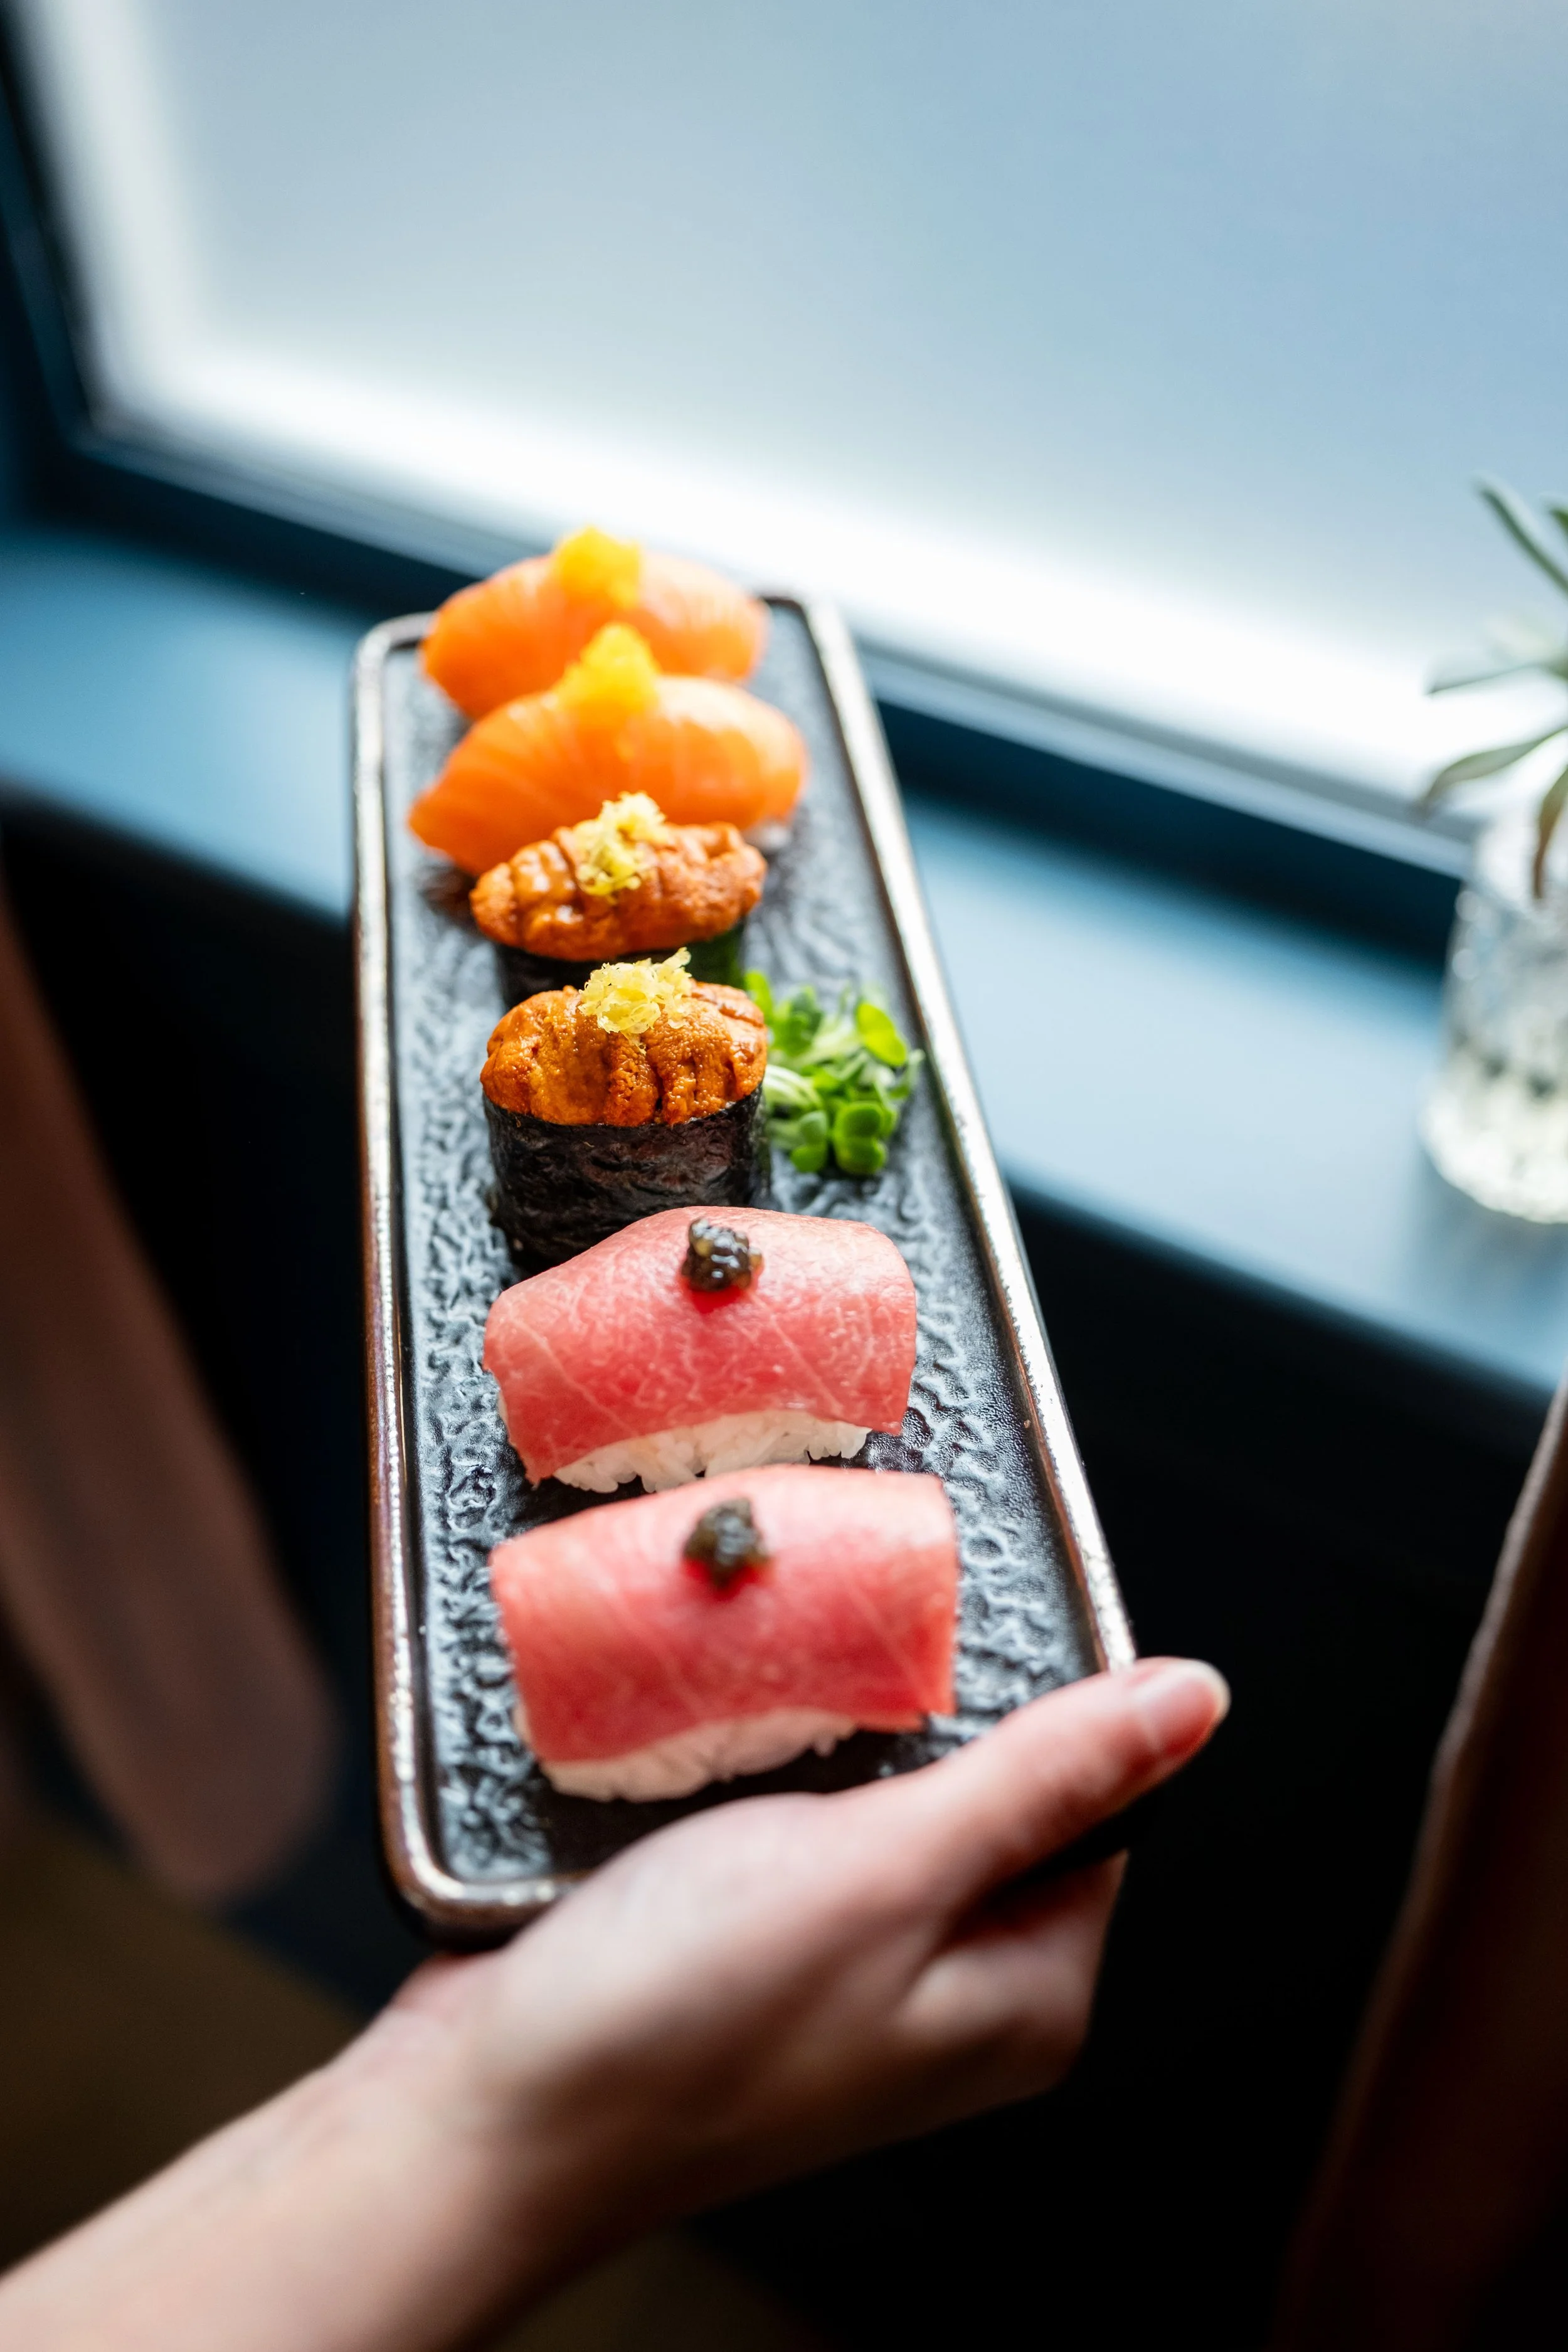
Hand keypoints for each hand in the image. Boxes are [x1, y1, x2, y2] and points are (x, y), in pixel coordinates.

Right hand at [0, 1658, 1225, 2351]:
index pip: (1097, 1802)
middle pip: (986, 1788)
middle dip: (920, 1707)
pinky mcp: (762, 1946)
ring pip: (880, 1792)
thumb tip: (1194, 1700)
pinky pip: (799, 1822)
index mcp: (1023, 1993)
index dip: (1038, 1696)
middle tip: (849, 1645)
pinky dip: (769, 1768)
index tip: (959, 1627)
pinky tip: (724, 1741)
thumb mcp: (886, 1870)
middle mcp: (950, 1992)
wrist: (482, 2112)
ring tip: (777, 1694)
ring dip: (833, 1729)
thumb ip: (1044, 1776)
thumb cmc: (679, 2019)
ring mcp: (851, 1972)